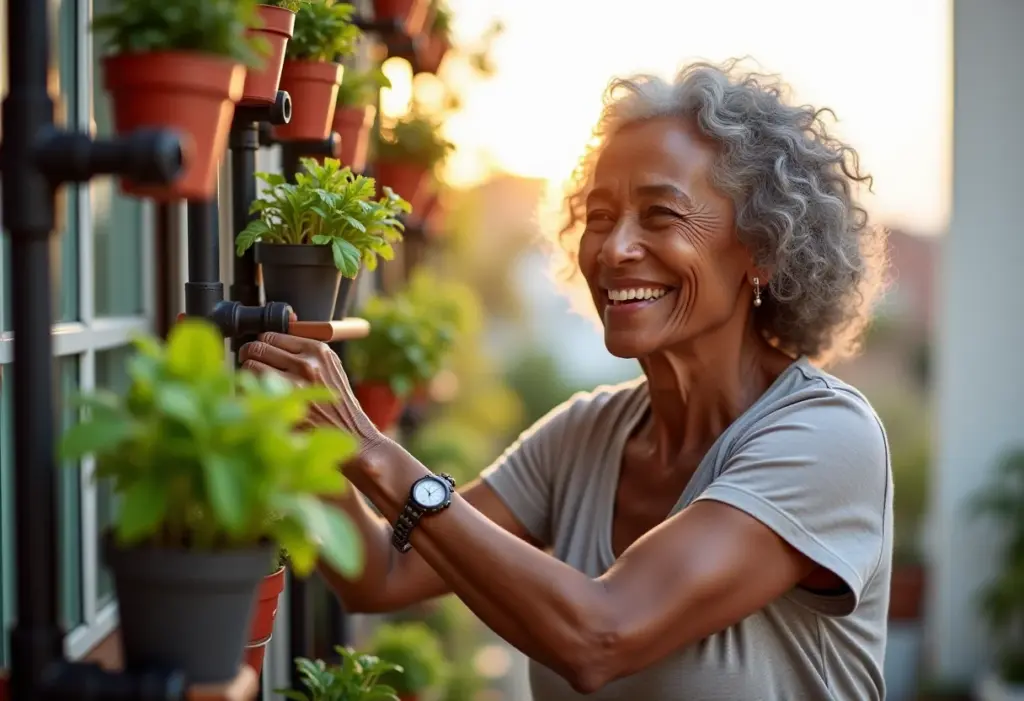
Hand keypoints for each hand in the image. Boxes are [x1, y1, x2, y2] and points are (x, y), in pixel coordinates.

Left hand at [238, 333, 383, 448]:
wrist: (349, 430)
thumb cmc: (334, 400)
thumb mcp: (328, 366)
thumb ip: (304, 351)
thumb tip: (269, 338)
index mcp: (318, 349)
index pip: (272, 334)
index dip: (261, 343)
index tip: (259, 352)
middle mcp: (308, 362)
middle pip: (259, 346)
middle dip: (249, 354)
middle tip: (249, 363)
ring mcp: (296, 382)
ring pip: (251, 364)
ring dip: (248, 372)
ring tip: (254, 381)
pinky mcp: (286, 402)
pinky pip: (252, 387)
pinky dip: (249, 390)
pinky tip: (257, 396)